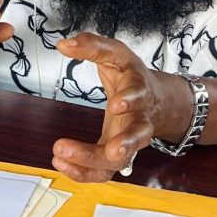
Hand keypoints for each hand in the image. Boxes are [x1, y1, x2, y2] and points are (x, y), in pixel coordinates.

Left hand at [52, 32, 164, 181]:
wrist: (154, 99)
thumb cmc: (130, 75)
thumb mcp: (115, 53)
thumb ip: (91, 46)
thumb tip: (64, 44)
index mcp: (140, 89)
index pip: (139, 93)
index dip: (131, 99)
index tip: (116, 104)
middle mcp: (139, 118)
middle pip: (138, 135)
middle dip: (126, 143)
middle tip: (111, 149)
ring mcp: (129, 141)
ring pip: (121, 160)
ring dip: (94, 162)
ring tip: (65, 159)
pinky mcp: (117, 155)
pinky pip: (104, 171)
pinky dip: (83, 172)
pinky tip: (62, 165)